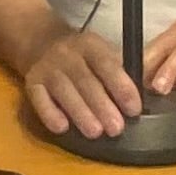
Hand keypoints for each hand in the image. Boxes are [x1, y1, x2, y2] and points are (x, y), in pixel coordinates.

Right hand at [22, 28, 143, 139]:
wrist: (40, 42)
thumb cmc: (82, 57)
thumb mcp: (101, 54)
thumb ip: (119, 72)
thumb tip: (144, 96)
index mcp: (90, 45)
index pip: (107, 64)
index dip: (121, 86)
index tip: (134, 109)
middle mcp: (67, 54)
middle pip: (85, 80)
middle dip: (102, 105)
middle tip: (116, 128)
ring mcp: (47, 67)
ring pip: (63, 90)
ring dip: (80, 112)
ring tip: (95, 133)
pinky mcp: (30, 82)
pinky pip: (38, 98)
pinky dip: (49, 113)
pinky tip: (62, 128)